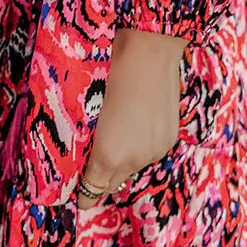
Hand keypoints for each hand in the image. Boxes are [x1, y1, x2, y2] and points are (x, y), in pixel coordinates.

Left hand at [77, 28, 187, 208]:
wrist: (148, 52)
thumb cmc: (109, 74)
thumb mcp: (88, 111)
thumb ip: (87, 142)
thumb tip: (84, 156)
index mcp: (107, 155)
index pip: (92, 191)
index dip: (83, 193)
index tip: (77, 190)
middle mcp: (133, 161)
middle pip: (112, 185)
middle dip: (102, 178)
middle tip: (92, 162)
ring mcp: (154, 151)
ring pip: (133, 168)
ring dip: (124, 159)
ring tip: (117, 133)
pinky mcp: (169, 139)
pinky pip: (150, 152)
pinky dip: (142, 145)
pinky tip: (136, 122)